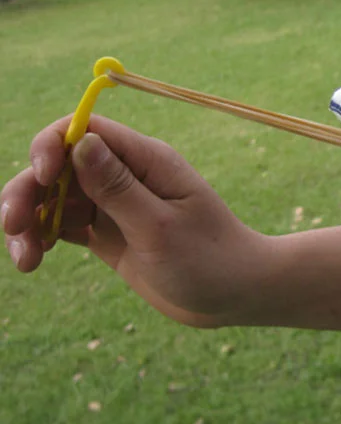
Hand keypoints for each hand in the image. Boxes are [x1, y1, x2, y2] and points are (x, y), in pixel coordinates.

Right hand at [2, 115, 271, 327]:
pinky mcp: (108, 232)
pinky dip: (41, 236)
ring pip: (54, 196)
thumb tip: (80, 141)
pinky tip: (33, 259)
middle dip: (28, 189)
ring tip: (25, 259)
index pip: (84, 129)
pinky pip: (63, 224)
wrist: (236, 295)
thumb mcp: (159, 227)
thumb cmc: (209, 260)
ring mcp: (115, 204)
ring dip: (28, 218)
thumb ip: (117, 188)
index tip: (42, 177)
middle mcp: (127, 175)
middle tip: (13, 226)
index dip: (52, 145)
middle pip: (58, 164)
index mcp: (146, 161)